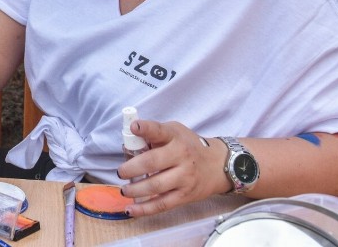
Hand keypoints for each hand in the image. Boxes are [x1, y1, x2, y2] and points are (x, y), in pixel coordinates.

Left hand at [116, 119, 231, 216]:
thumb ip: (153, 134)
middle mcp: (181, 157)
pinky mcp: (184, 196)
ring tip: (124, 190)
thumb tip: (128, 138)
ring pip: (156, 186)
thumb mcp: (174, 132)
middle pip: (152, 162)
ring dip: (135, 190)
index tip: (134, 128)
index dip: (146, 129)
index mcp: (175, 137)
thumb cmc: (188, 145)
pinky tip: (131, 209)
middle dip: (131, 168)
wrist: (217, 165)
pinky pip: (162, 204)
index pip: (159, 131)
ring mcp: (184, 178)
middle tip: (120, 172)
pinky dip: (144, 209)